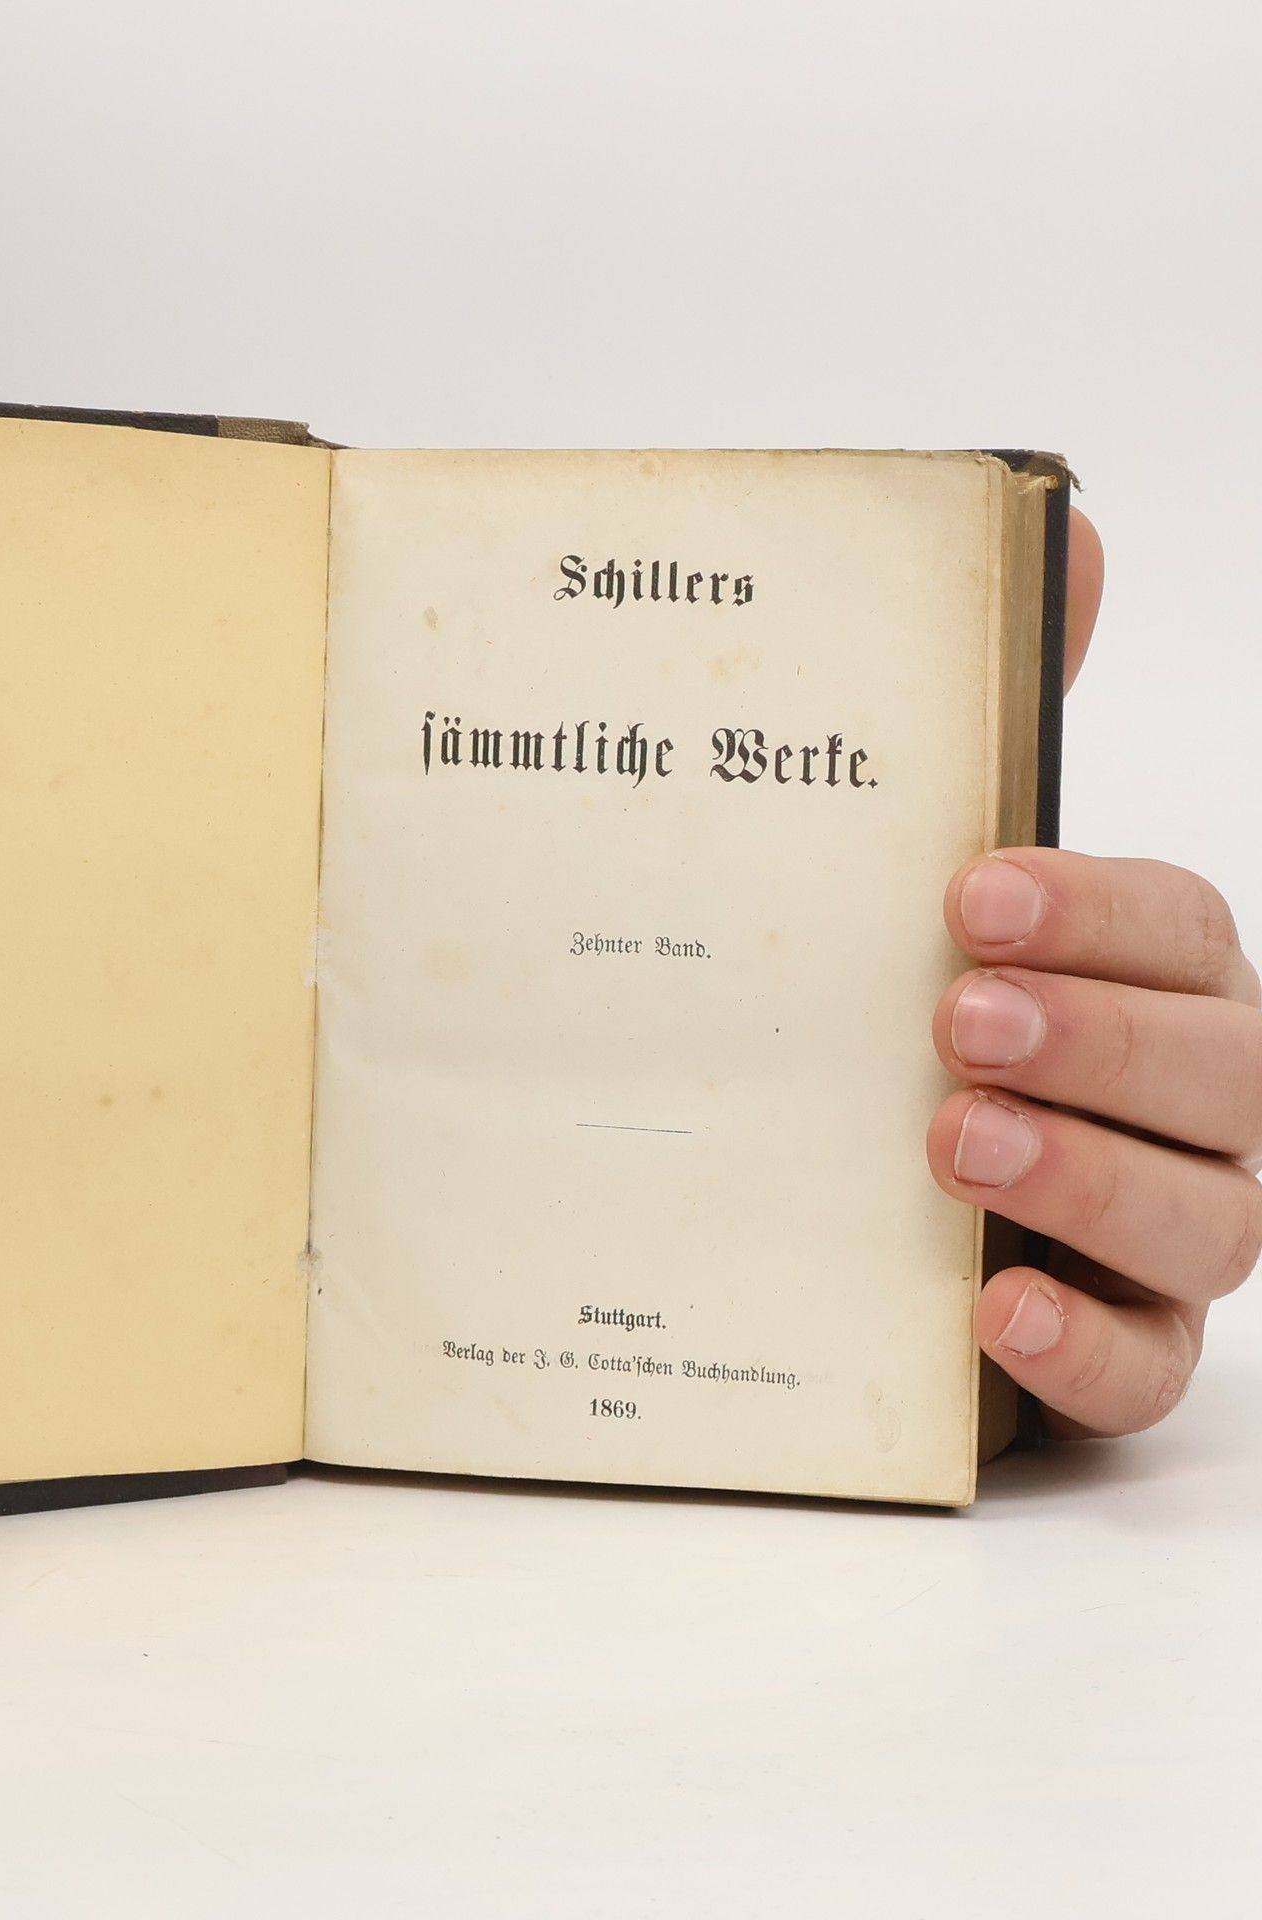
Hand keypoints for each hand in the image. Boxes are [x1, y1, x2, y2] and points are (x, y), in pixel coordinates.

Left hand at [929, 510, 1260, 1435]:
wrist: (835, 1194)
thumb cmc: (904, 1018)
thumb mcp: (928, 877)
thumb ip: (1003, 715)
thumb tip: (1064, 520)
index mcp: (1154, 984)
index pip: (1186, 931)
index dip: (1096, 909)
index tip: (967, 894)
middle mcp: (1193, 1108)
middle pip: (1224, 1073)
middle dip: (1102, 1039)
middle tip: (957, 1017)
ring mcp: (1163, 1239)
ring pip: (1207, 1222)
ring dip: (1090, 1175)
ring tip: (953, 1139)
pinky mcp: (1107, 1351)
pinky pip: (1143, 1371)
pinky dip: (1082, 1341)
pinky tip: (992, 1299)